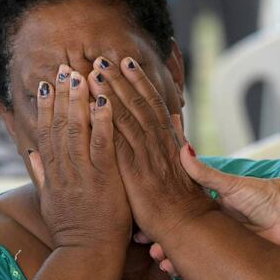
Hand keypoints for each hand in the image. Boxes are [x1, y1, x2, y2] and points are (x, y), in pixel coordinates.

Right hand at [29, 65, 131, 250]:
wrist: (88, 249)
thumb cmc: (73, 225)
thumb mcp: (50, 199)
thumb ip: (42, 174)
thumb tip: (32, 152)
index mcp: (54, 171)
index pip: (47, 132)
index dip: (46, 107)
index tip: (47, 86)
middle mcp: (65, 167)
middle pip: (61, 125)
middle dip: (62, 95)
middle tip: (65, 70)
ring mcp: (84, 171)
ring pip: (78, 130)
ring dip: (79, 101)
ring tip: (82, 76)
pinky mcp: (105, 177)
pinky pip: (102, 145)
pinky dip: (102, 122)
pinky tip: (105, 102)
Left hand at [87, 56, 217, 240]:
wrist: (187, 221)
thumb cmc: (183, 194)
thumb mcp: (186, 160)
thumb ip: (178, 135)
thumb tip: (175, 114)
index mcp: (169, 139)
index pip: (152, 103)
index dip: (139, 81)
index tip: (127, 63)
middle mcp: (158, 142)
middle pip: (138, 104)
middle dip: (120, 79)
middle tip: (104, 58)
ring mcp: (146, 156)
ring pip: (127, 117)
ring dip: (111, 93)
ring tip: (95, 72)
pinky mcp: (134, 172)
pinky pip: (118, 142)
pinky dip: (106, 122)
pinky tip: (93, 107)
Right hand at [145, 147, 279, 278]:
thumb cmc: (266, 195)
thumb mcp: (231, 185)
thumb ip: (205, 173)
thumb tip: (183, 149)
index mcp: (213, 211)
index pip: (182, 219)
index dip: (164, 225)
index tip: (146, 230)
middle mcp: (216, 230)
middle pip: (186, 241)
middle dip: (167, 247)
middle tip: (155, 252)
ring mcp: (226, 247)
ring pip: (196, 258)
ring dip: (179, 263)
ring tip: (167, 265)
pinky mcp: (237, 262)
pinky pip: (215, 272)